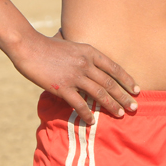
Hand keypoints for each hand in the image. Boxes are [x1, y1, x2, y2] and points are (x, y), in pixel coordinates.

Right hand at [10, 31, 138, 124]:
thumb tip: (92, 63)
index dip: (127, 79)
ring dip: (112, 105)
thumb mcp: (71, 44)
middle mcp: (85, 63)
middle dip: (124, 96)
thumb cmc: (48, 45)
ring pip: (99, 93)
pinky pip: (79, 103)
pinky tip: (93, 121)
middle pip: (110, 82)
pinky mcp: (62, 87)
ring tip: (121, 115)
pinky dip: (88, 114)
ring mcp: (74, 75)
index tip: (137, 89)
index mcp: (89, 51)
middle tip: (135, 108)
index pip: (114, 67)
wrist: (29, 46)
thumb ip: (83, 54)